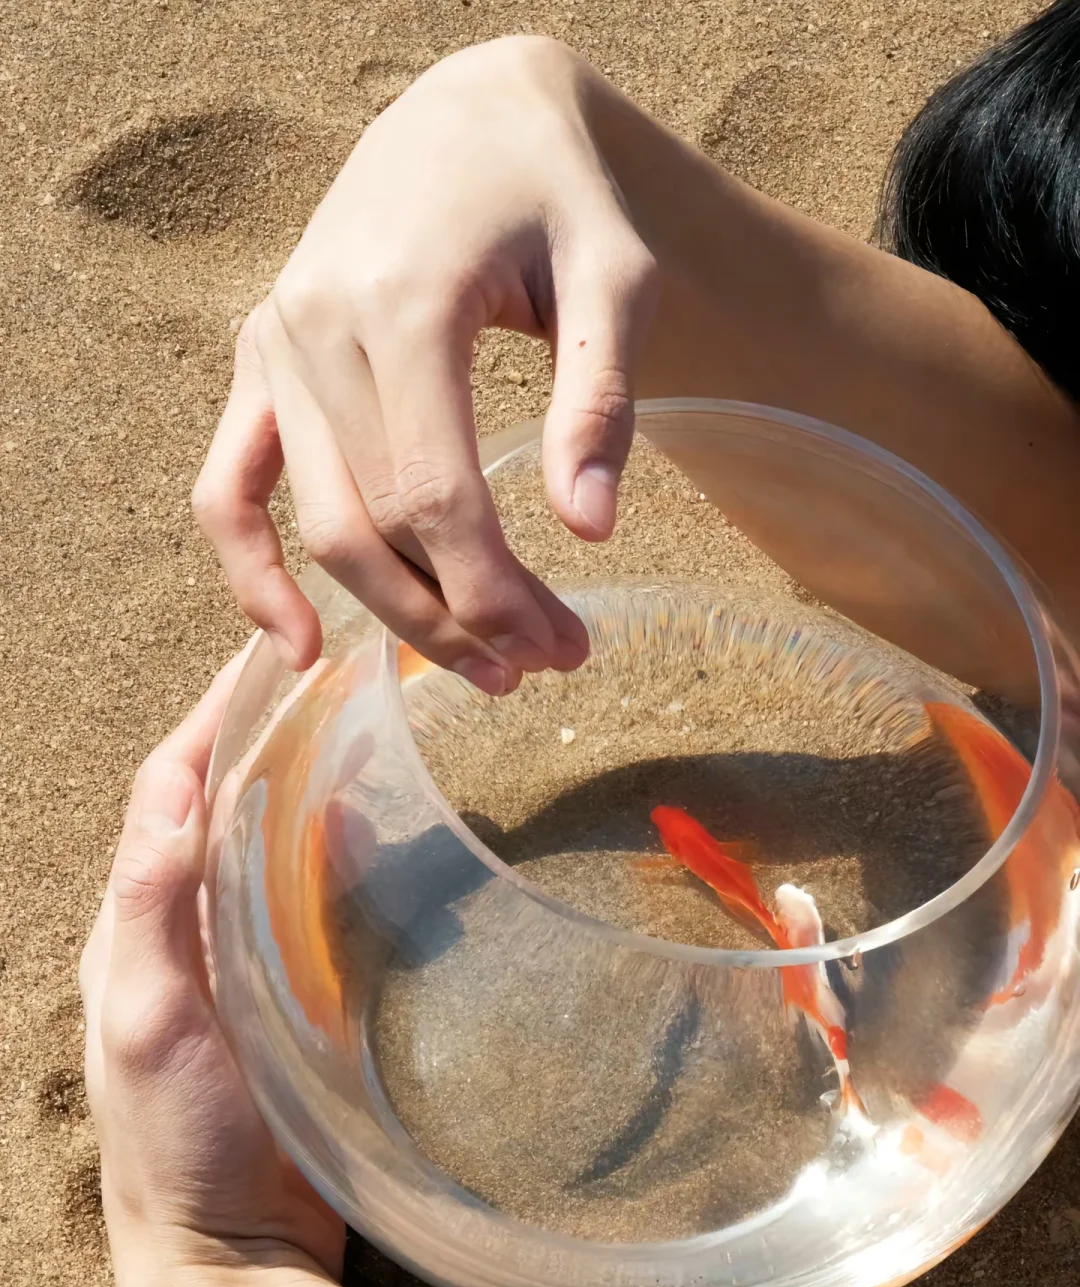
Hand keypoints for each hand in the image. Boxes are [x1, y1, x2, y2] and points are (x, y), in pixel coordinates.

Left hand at [79, 661, 344, 1286]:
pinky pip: (300, 906)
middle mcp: (175, 932)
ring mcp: (229, 965)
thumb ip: (151, 908)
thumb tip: (169, 789)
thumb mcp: (151, 1020)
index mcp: (133, 925)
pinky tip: (369, 839)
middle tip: (325, 679)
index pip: (168, 791)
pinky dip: (328, 855)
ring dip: (296, 785)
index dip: (212, 716)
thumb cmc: (174, 1142)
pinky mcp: (277, 999)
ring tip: (353, 735)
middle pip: (215, 806)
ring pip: (260, 849)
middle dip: (260, 735)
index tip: (269, 655)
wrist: (225, 1251)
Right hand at [192, 37, 656, 691]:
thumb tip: (591, 530)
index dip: (492, 592)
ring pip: (316, 523)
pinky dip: (251, 571)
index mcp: (403, 300)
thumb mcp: (615, 277)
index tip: (559, 650)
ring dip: (393, 615)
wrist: (471, 120)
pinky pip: (227, 487)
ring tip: (479, 669)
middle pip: (375, 523)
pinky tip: (299, 644)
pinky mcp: (259, 361)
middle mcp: (316, 325)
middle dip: (459, 617)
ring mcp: (275, 344)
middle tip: (540, 668)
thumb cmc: (557, 196)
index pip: (435, 493)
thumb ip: (602, 402)